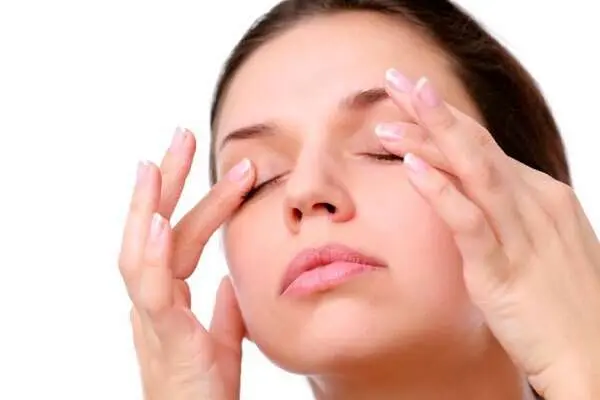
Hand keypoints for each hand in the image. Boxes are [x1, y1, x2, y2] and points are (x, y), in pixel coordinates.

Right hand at [118, 128, 254, 399]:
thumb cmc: (205, 392)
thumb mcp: (220, 342)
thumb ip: (222, 310)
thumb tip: (227, 280)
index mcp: (169, 299)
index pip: (179, 238)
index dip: (188, 200)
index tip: (197, 161)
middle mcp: (153, 302)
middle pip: (155, 231)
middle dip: (167, 182)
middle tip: (182, 135)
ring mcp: (152, 319)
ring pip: (142, 253)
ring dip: (152, 206)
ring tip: (159, 162)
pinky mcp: (165, 338)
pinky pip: (152, 293)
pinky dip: (152, 257)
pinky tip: (160, 224)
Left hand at [377, 70, 599, 398]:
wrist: (593, 357)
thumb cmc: (562, 303)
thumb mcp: (536, 245)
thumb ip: (504, 217)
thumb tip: (469, 197)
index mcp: (540, 195)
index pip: (485, 146)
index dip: (446, 119)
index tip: (411, 97)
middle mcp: (534, 204)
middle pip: (476, 145)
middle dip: (433, 111)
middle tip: (394, 80)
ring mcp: (521, 234)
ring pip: (472, 172)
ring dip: (430, 139)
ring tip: (391, 115)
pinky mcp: (504, 269)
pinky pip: (470, 221)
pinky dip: (441, 191)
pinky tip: (412, 169)